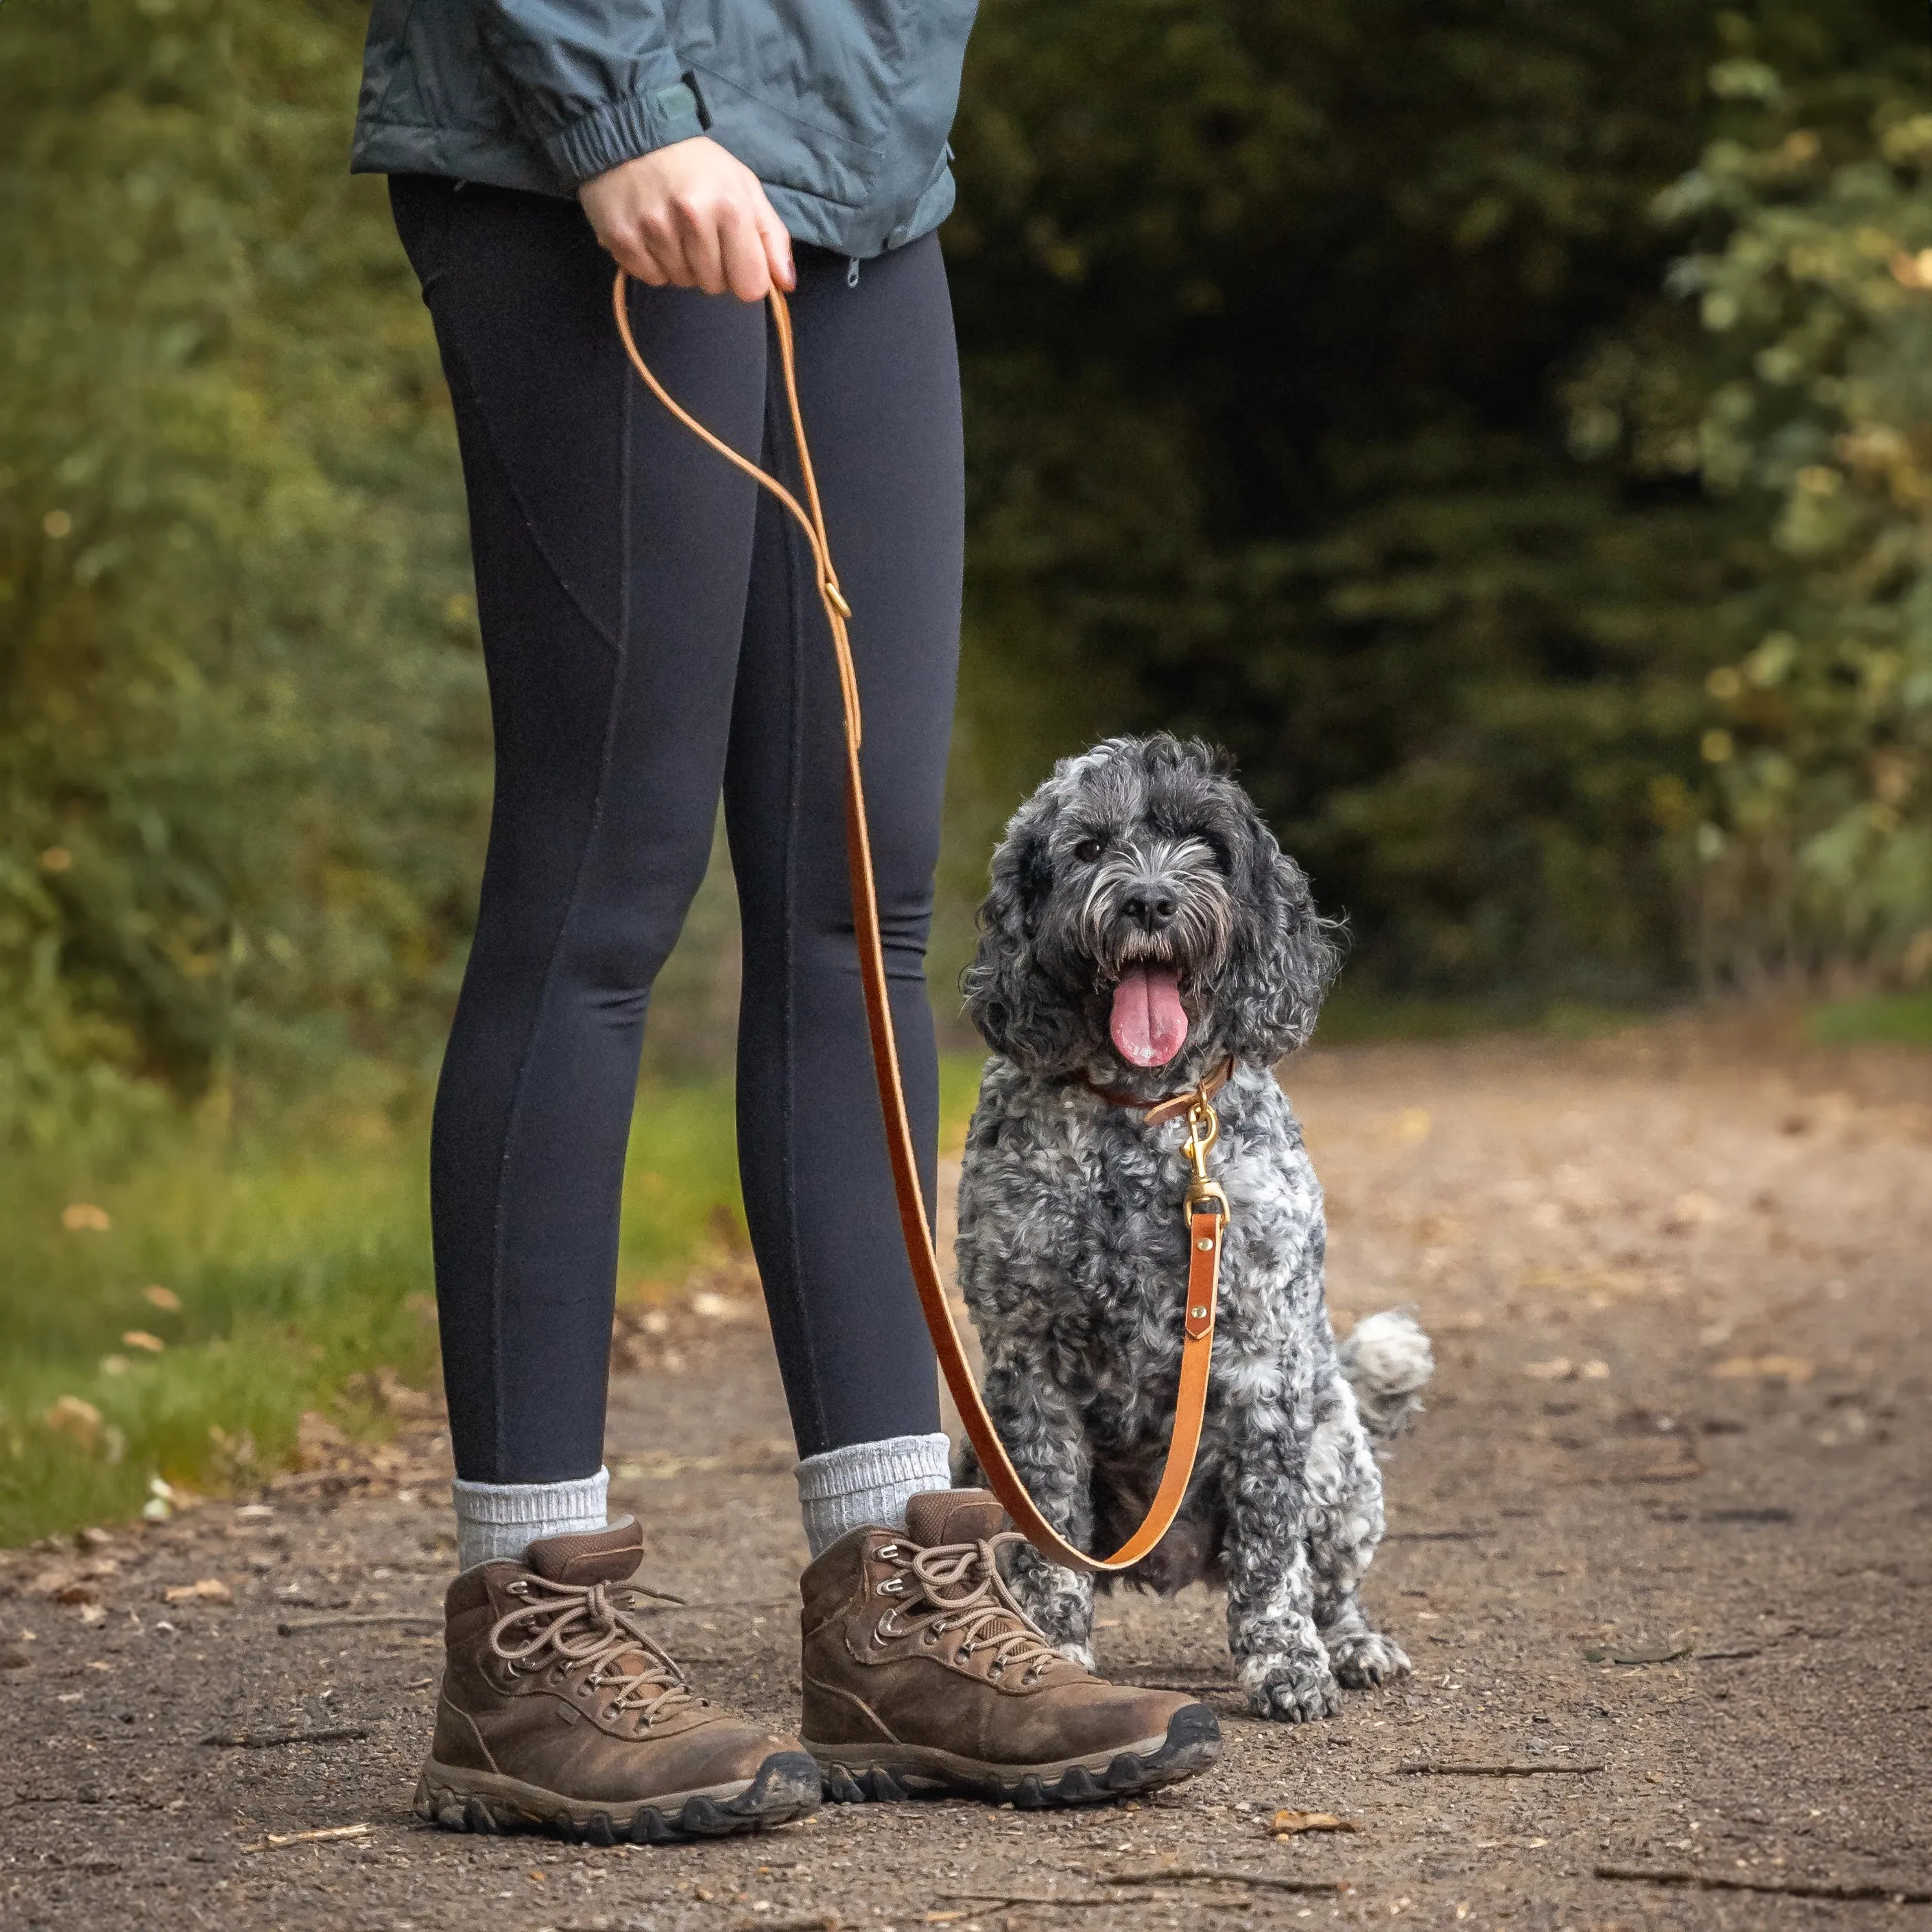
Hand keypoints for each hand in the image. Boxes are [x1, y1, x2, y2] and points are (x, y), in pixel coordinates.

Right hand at [579, 137, 793, 301]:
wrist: (631, 133)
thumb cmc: (696, 164)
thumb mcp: (743, 187)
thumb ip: (771, 236)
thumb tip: (786, 284)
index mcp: (730, 206)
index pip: (750, 286)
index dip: (745, 276)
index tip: (734, 256)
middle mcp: (692, 218)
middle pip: (715, 286)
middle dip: (712, 268)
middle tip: (698, 234)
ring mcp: (654, 229)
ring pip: (682, 282)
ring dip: (682, 265)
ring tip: (673, 229)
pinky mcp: (622, 238)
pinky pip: (651, 278)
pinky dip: (653, 264)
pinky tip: (651, 234)